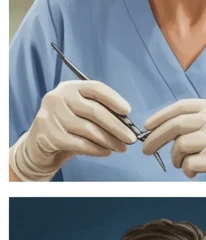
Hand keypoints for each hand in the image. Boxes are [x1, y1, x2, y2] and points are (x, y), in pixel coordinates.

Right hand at [10, 79, 136, 181]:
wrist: (40, 144)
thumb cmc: (68, 126)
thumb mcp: (82, 112)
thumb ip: (100, 112)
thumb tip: (127, 124)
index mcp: (70, 87)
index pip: (95, 88)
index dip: (114, 99)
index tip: (128, 111)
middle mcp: (58, 97)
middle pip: (94, 111)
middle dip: (117, 127)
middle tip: (131, 138)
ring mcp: (51, 116)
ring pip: (88, 129)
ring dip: (109, 140)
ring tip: (122, 147)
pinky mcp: (48, 135)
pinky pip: (79, 143)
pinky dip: (96, 149)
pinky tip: (106, 152)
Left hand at [142, 100, 205, 181]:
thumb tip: (167, 127)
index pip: (184, 106)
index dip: (161, 115)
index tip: (147, 126)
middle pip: (177, 124)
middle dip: (155, 138)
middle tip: (146, 150)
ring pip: (180, 145)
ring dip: (175, 159)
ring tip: (183, 166)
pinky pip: (190, 163)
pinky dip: (187, 171)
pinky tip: (194, 174)